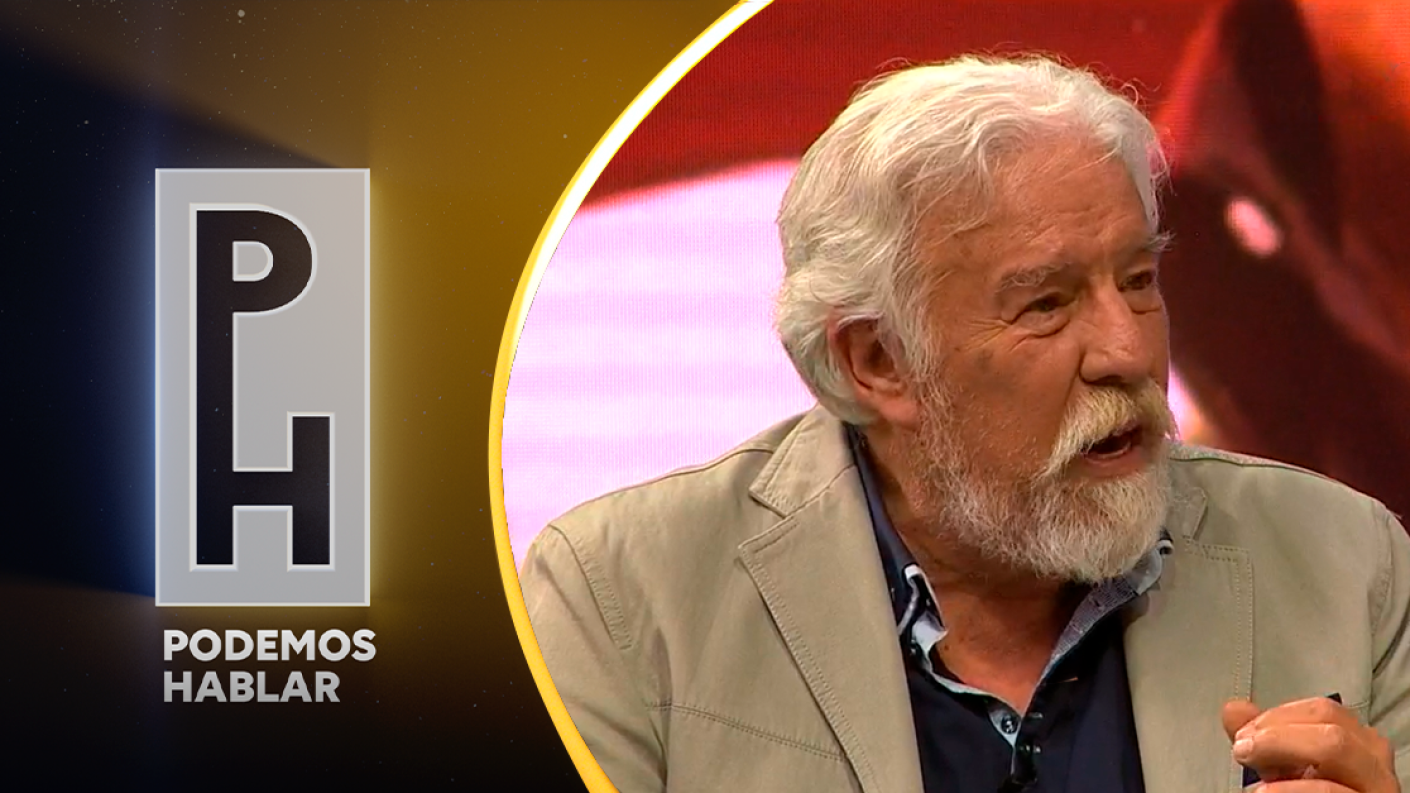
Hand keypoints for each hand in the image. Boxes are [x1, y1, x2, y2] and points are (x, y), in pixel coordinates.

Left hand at [1222, 698, 1397, 791]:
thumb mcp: (1286, 767)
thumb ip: (1263, 738)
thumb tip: (1234, 709)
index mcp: (1359, 742)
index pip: (1323, 710)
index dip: (1278, 716)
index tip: (1245, 733)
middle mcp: (1375, 762)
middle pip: (1329, 724)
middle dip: (1277, 733)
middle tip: (1242, 749)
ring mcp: (1379, 787)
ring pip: (1334, 747)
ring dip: (1282, 749)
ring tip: (1250, 767)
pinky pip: (1332, 790)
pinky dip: (1293, 788)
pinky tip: (1266, 791)